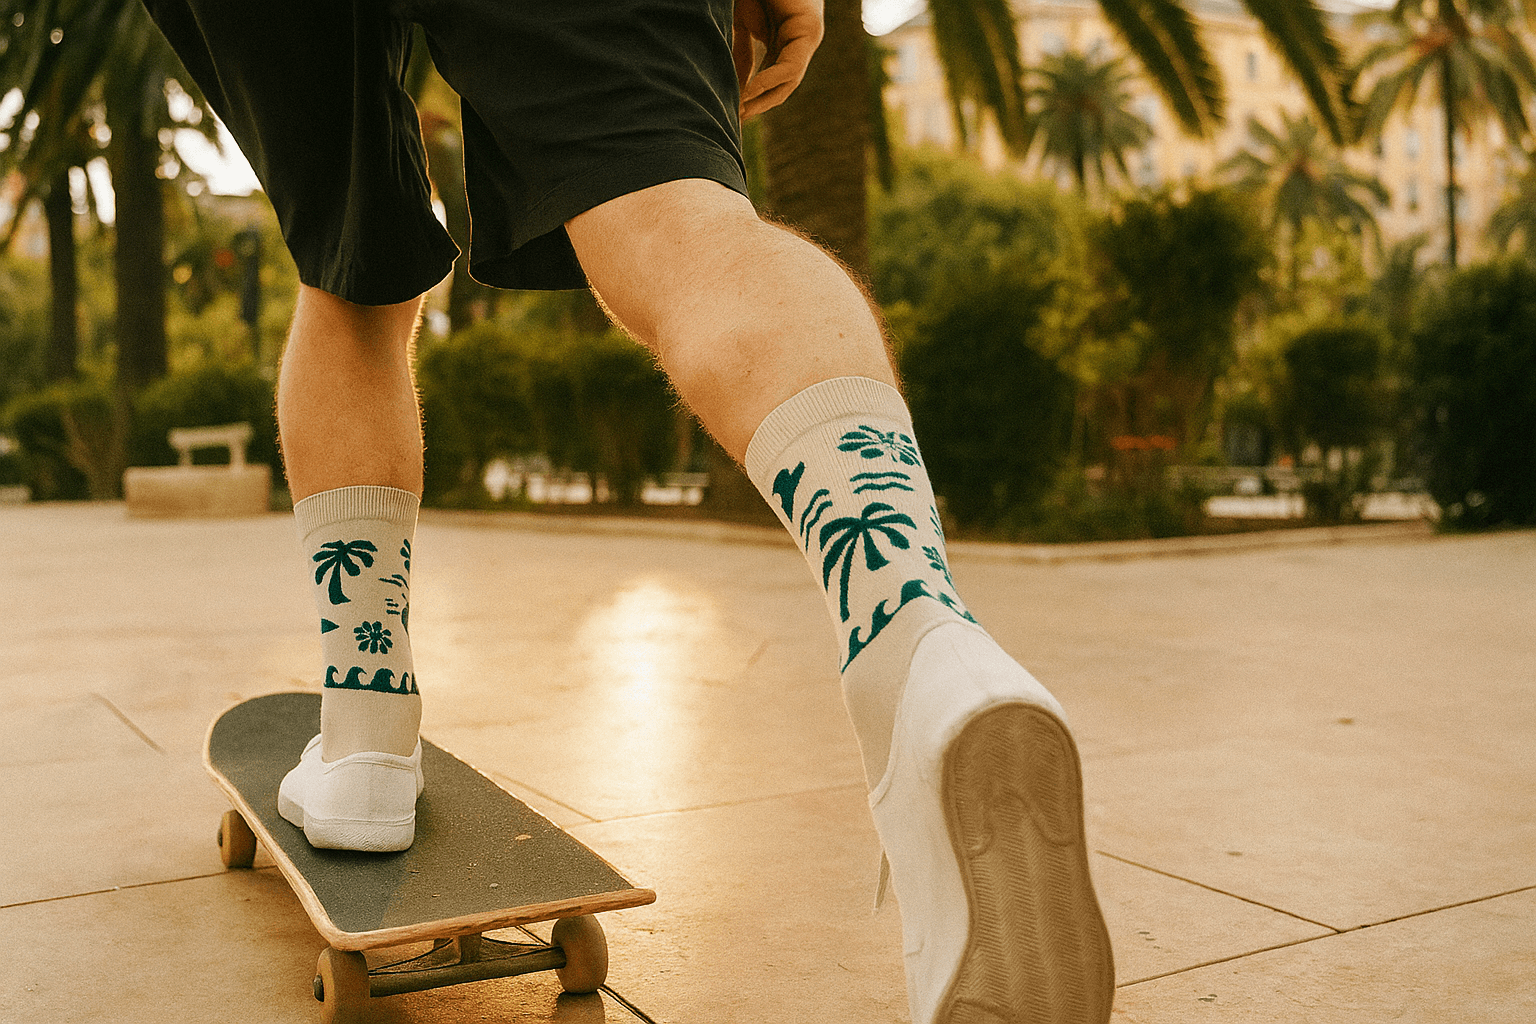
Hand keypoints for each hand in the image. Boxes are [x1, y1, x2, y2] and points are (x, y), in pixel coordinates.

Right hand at [733, 0, 822, 119]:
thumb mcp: (742, 25)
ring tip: (741, 112)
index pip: (770, 81)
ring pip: (789, 82)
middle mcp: (796, 44)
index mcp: (781, 42)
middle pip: (780, 87)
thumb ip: (740, 54)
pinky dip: (771, 81)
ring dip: (764, 100)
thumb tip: (737, 90)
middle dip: (758, 106)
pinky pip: (791, 66)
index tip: (731, 115)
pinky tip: (750, 91)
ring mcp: (805, 38)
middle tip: (736, 122)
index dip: (751, 99)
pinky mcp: (809, 31)